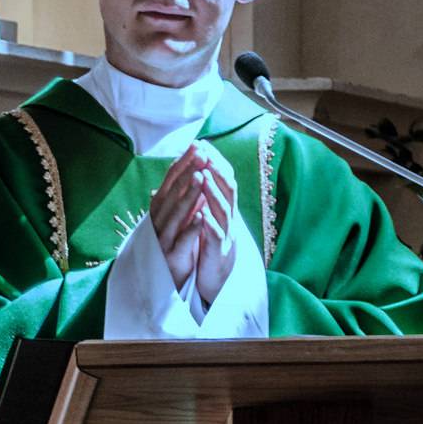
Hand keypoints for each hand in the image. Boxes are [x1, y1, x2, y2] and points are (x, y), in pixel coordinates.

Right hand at [149, 145, 206, 289]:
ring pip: (177, 213)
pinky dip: (191, 227)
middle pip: (174, 192)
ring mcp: (163, 236)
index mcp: (160, 207)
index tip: (198, 146)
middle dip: (188, 173)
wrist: (162, 275)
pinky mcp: (171, 255)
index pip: (171, 179)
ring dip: (190, 195)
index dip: (184, 162)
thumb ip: (183, 195)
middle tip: (202, 154)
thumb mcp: (176, 215)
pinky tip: (201, 216)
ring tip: (202, 178)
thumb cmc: (172, 240)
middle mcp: (159, 218)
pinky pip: (182, 239)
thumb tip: (196, 169)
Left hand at [192, 143, 237, 305]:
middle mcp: (228, 217)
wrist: (215, 279)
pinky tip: (202, 213)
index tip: (202, 144)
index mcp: (223, 207)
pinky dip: (209, 223)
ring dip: (213, 191)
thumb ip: (203, 196)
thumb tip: (194, 171)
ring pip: (223, 209)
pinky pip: (215, 235)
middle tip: (205, 153)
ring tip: (204, 176)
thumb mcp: (206, 217)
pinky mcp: (219, 251)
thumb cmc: (209, 244)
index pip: (223, 178)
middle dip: (217, 169)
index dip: (215, 161)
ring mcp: (226, 233)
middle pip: (228, 188)